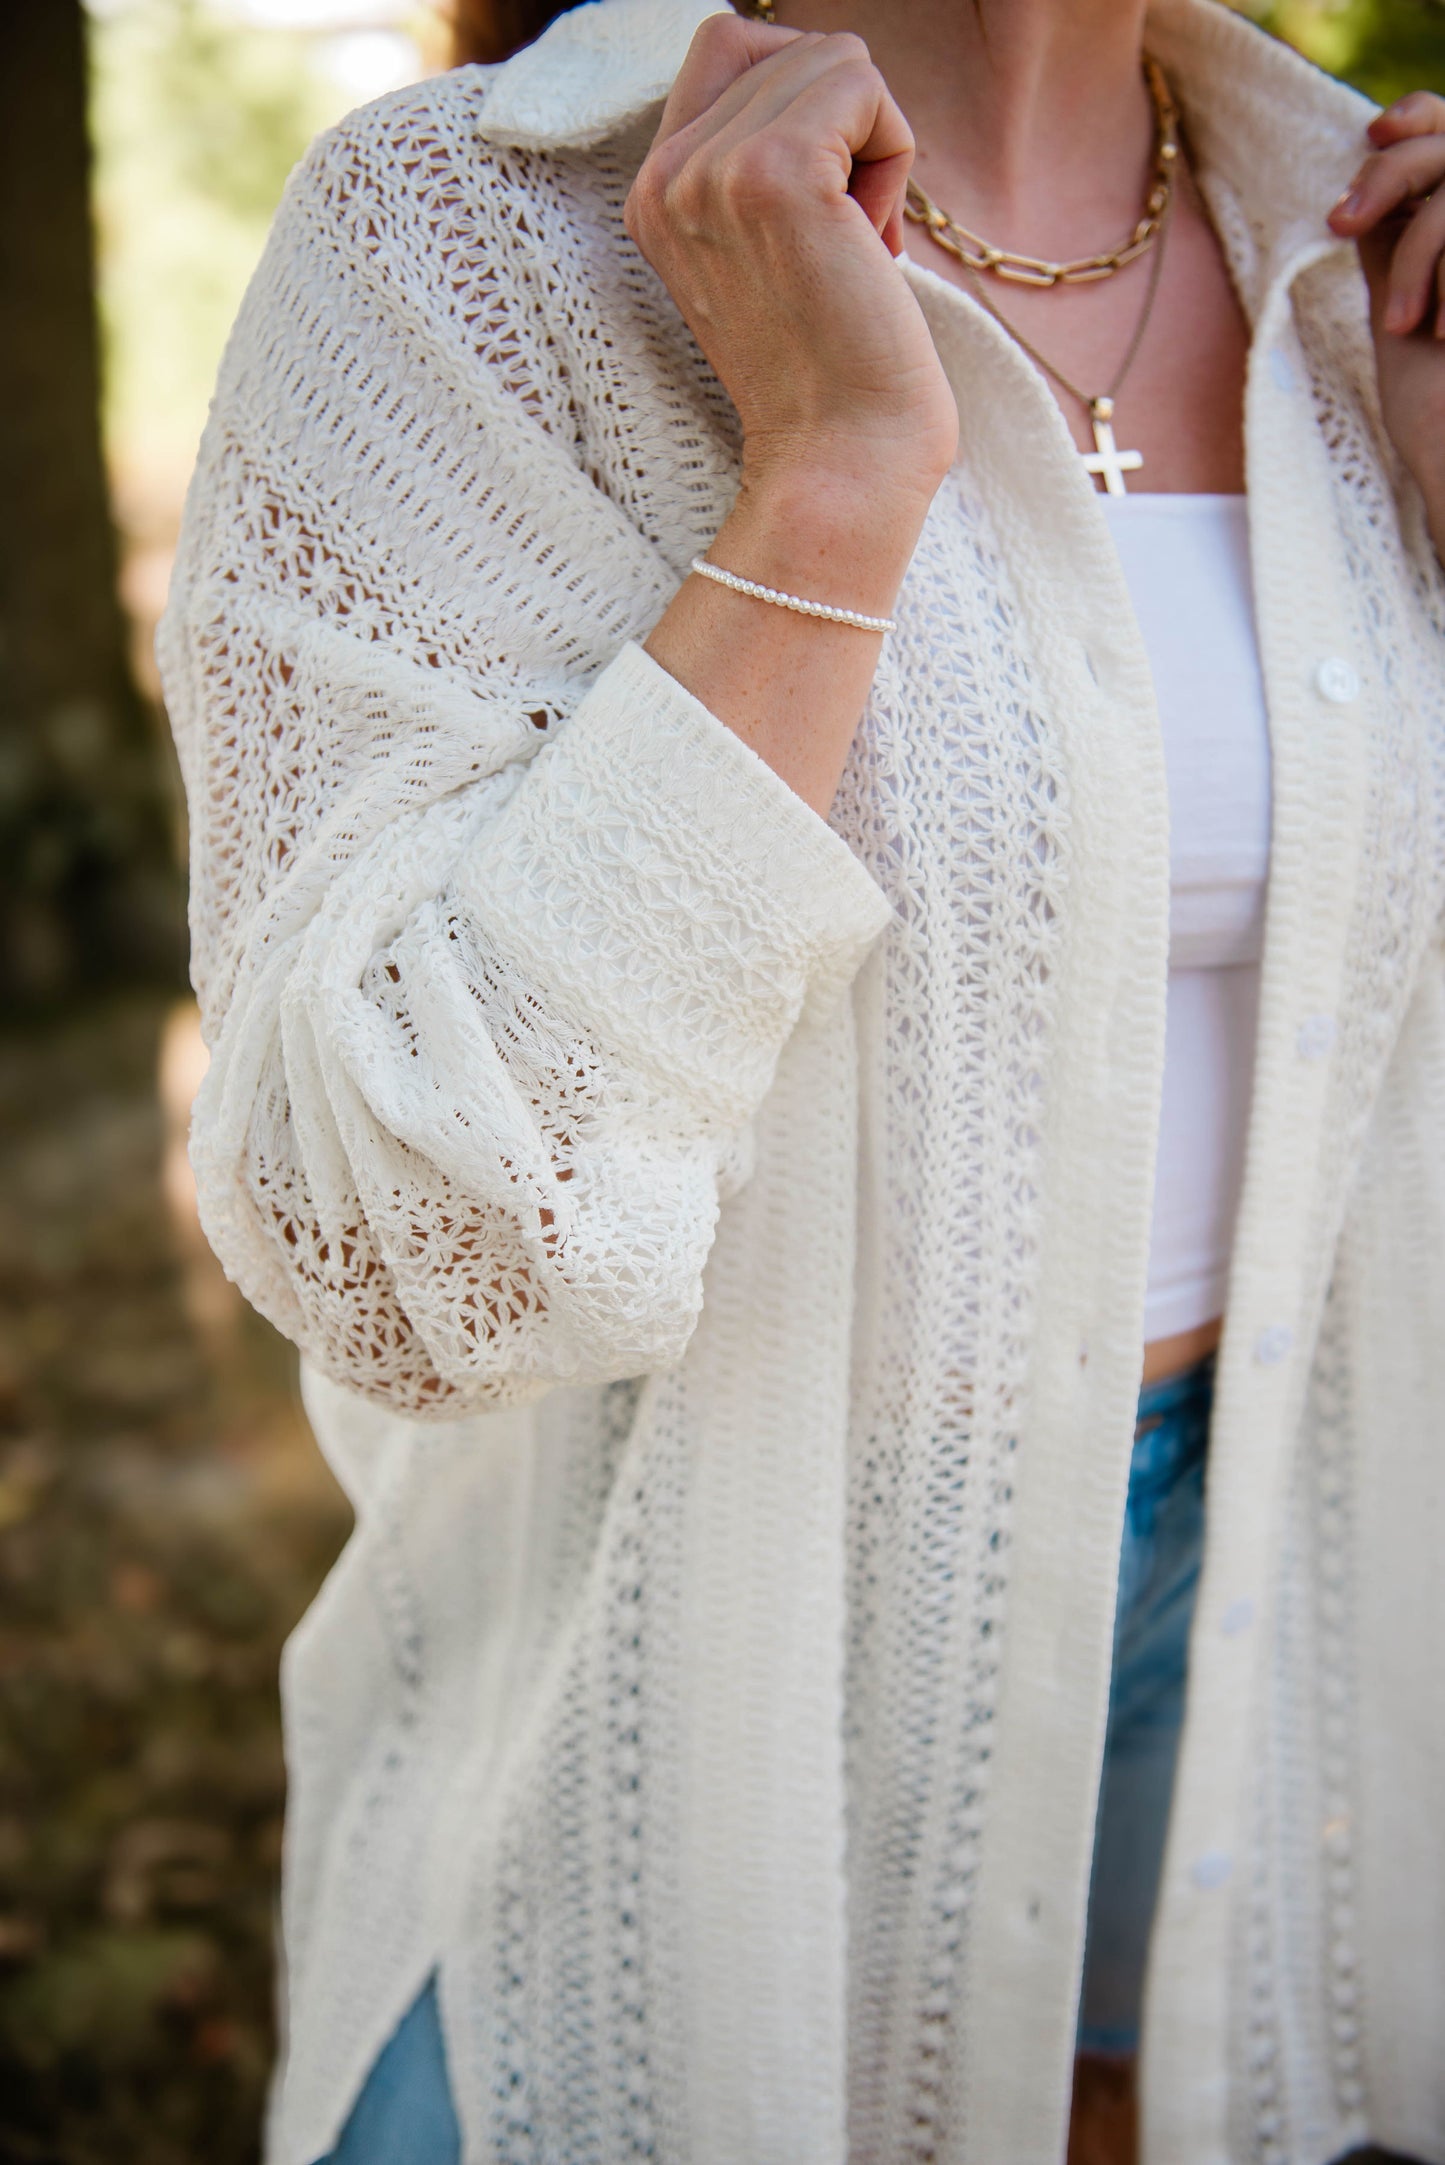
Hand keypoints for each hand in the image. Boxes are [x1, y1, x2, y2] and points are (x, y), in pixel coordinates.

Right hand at [624, 12, 958, 510]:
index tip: (821, 206)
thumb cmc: (831, 371)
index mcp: (655, 193)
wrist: (840, 460)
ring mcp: (714, 172)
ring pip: (836, 59)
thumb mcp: (769, 249)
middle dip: (845, 133)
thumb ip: (762, 160)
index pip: (728, 42)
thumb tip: (830, 71)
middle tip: (842, 246)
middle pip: (789, 45)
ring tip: (854, 249)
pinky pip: (864, 85)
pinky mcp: (776, 174)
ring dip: (875, 148)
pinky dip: (895, 156)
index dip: (802, 97)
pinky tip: (872, 246)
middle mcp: (667, 176)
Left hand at [1328, 92, 1444, 553]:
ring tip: (1403, 323)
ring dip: (1418, 251)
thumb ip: (1395, 245)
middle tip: (1343, 223)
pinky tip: (1441, 331)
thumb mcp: (1401, 314)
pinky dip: (1440, 273)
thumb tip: (1364, 185)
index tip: (1372, 137)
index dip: (1419, 119)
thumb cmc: (1433, 411)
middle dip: (1395, 172)